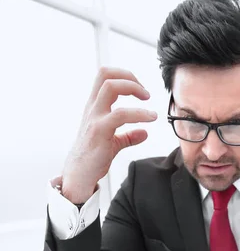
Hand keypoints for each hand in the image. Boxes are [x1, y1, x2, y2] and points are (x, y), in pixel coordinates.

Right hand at [61, 67, 156, 203]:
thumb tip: (145, 132)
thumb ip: (128, 136)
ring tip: (148, 102)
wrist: (78, 176)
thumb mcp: (113, 143)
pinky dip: (139, 113)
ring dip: (133, 88)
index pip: (105, 76)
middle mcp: (93, 108)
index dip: (124, 76)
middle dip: (129, 76)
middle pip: (105, 74)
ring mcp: (94, 118)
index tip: (140, 90)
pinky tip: (150, 118)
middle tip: (145, 93)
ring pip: (110, 87)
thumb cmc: (93, 158)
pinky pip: (120, 114)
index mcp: (94, 107)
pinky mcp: (99, 131)